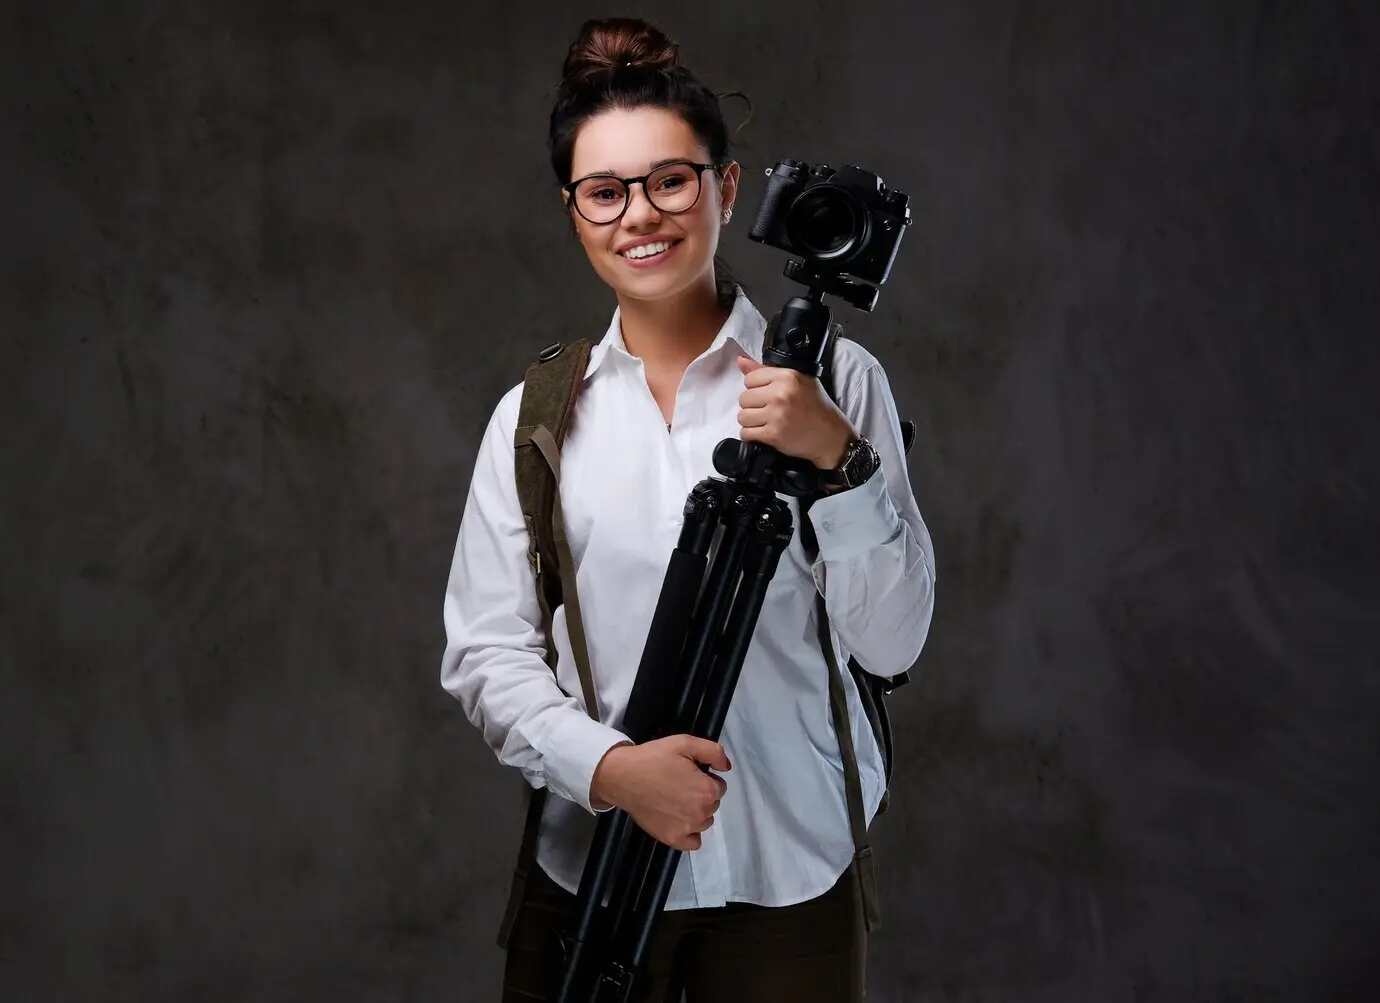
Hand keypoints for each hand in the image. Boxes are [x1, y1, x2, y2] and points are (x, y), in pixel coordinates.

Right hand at [590, 735, 730, 851]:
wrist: (622, 776)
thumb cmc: (654, 758)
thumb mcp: (685, 743)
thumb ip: (713, 752)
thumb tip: (726, 767)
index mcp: (707, 790)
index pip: (720, 787)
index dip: (706, 778)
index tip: (689, 773)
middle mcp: (700, 813)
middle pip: (713, 804)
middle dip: (701, 794)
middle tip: (680, 784)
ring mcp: (686, 829)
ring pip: (704, 821)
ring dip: (696, 812)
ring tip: (675, 799)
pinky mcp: (672, 839)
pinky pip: (694, 842)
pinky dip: (691, 833)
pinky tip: (679, 820)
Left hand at [736, 355, 854, 468]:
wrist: (830, 436)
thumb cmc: (815, 406)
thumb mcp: (798, 381)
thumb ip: (766, 371)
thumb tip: (740, 361)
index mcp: (787, 376)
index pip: (750, 378)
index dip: (756, 388)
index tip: (768, 396)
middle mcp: (781, 394)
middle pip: (744, 398)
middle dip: (752, 406)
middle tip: (768, 411)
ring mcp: (777, 415)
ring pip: (742, 417)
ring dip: (751, 422)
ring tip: (766, 422)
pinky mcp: (774, 435)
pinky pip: (746, 433)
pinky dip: (752, 436)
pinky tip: (764, 434)